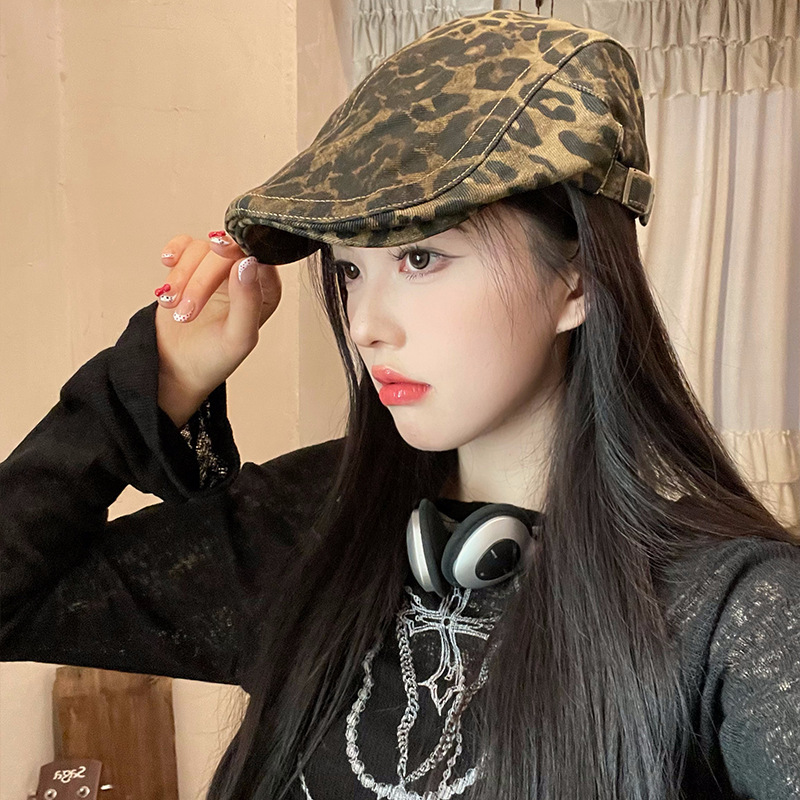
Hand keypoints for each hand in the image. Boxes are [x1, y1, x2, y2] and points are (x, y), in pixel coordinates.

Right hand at [154, 231, 281, 426]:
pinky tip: (167, 264)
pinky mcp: (193, 267)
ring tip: (172, 306)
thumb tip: (248, 263)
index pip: (259, 258)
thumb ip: (248, 301)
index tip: (220, 253)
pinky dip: (174, 253)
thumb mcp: (238, 338)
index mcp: (266, 292)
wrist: (179, 368)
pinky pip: (185, 246)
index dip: (239, 252)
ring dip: (182, 277)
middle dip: (201, 281)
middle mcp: (245, 277)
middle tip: (187, 312)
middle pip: (226, 252)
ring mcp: (218, 271)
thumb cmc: (214, 358)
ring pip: (201, 249)